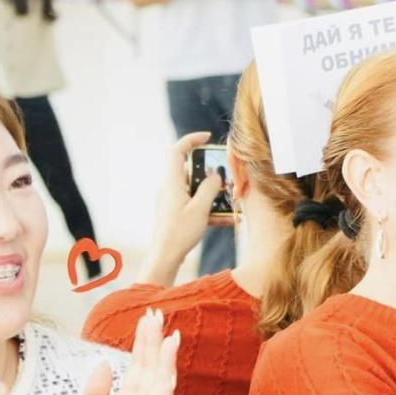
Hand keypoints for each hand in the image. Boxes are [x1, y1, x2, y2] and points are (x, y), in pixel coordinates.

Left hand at [69, 309, 178, 394]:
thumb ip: (96, 392)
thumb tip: (104, 364)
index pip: (137, 364)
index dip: (142, 341)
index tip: (146, 317)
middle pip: (150, 366)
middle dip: (153, 341)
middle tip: (157, 313)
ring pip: (159, 382)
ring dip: (165, 359)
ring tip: (169, 334)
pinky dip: (166, 388)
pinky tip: (168, 369)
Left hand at [144, 132, 220, 284]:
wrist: (165, 256)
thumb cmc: (179, 233)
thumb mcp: (200, 209)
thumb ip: (210, 188)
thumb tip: (216, 174)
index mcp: (172, 182)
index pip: (177, 151)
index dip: (191, 140)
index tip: (207, 137)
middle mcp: (170, 187)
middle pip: (190, 169)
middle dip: (210, 172)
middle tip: (226, 177)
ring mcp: (173, 200)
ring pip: (195, 188)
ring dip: (213, 193)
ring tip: (230, 201)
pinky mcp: (177, 212)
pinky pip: (195, 203)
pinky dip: (210, 208)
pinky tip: (227, 220)